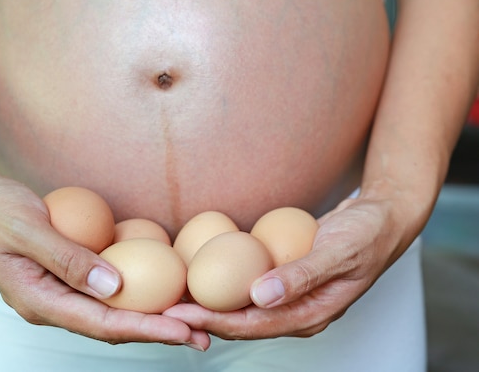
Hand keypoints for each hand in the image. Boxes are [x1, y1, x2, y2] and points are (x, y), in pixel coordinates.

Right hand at [0, 170, 209, 347]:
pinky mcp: (64, 277)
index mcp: (36, 301)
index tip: (185, 330)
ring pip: (111, 312)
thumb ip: (66, 258)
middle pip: (111, 326)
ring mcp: (57, 293)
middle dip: (158, 330)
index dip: (145, 329)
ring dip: (151, 315)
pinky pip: (104, 291)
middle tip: (204, 333)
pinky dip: (135, 293)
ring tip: (192, 317)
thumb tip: (115, 286)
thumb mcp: (26, 227)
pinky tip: (162, 289)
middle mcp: (49, 305)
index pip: (100, 324)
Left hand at [163, 194, 418, 340]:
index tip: (182, 312)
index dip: (215, 321)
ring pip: (242, 308)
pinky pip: (249, 289)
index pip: (254, 326)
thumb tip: (260, 296)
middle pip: (242, 323)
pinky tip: (201, 274)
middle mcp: (298, 313)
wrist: (381, 219)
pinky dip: (224, 285)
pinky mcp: (285, 283)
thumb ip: (301, 275)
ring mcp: (291, 299)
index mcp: (311, 315)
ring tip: (174, 294)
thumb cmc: (364, 235)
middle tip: (164, 307)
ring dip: (210, 303)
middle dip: (203, 318)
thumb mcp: (338, 251)